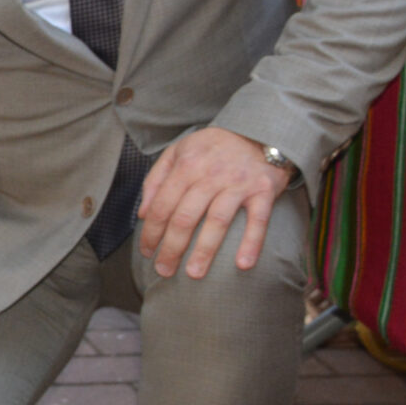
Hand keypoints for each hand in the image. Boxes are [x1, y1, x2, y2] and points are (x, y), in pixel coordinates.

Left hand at [135, 126, 293, 280]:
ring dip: (205, 251)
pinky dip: (251, 242)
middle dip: (171, 248)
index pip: (162, 205)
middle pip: (185, 217)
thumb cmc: (212, 147)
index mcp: (186, 166)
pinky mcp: (263, 190)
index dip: (151, 232)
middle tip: (164, 271)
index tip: (146, 252)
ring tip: (194, 274)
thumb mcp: (178, 151)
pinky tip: (243, 265)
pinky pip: (258, 220)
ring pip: (217, 221)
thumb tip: (142, 213)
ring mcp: (238, 183)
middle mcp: (210, 175)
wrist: (260, 130)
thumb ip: (155, 179)